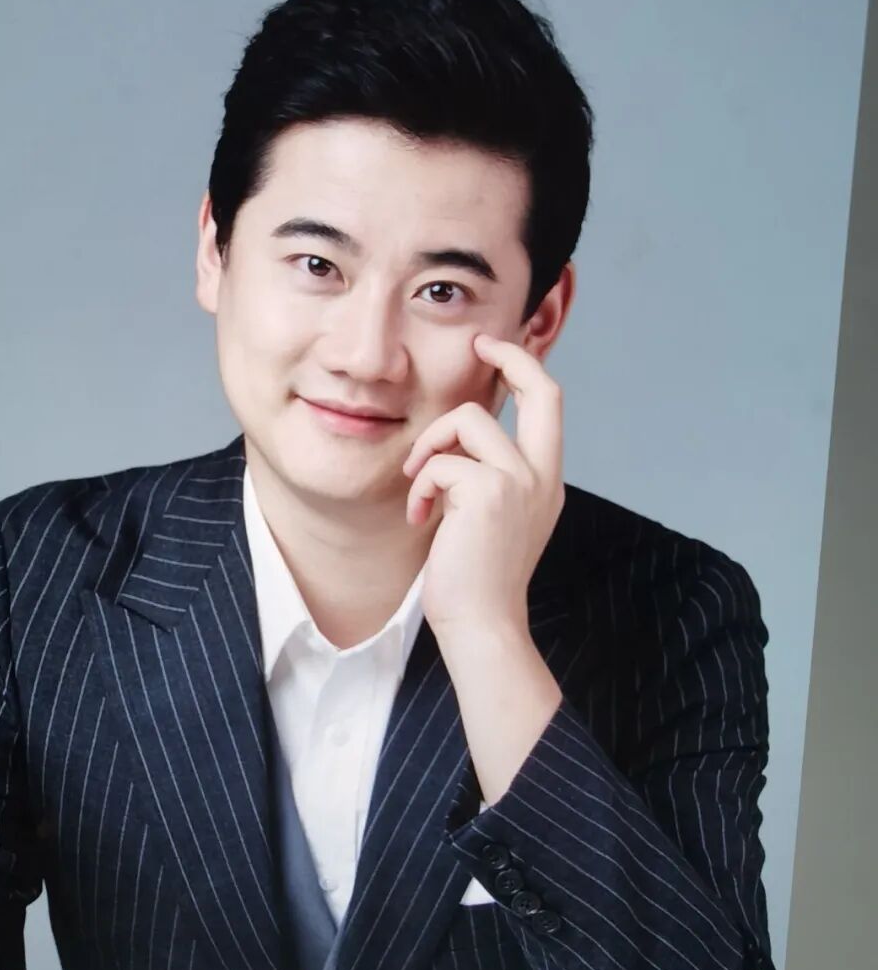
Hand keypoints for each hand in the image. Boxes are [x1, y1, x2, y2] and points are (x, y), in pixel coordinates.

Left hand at [401, 333, 564, 641]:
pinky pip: (441, 462)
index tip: (493, 349)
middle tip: (478, 345)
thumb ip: (488, 474)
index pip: (549, 404)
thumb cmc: (475, 578)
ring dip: (431, 446)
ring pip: (469, 420)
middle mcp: (543, 475)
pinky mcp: (489, 492)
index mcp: (546, 479)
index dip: (523, 367)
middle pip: (542, 389)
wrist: (481, 624)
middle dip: (509, 356)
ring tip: (420, 486)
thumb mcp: (491, 516)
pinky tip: (420, 518)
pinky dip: (420, 486)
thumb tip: (459, 437)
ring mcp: (521, 481)